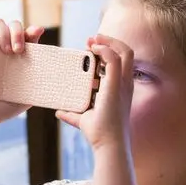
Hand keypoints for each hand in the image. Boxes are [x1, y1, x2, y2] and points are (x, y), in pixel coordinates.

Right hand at [0, 18, 44, 125]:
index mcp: (21, 56)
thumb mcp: (27, 96)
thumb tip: (54, 74)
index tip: (36, 32)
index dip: (33, 31)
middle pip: (14, 25)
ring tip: (3, 51)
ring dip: (2, 32)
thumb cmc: (6, 106)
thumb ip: (38, 83)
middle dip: (17, 33)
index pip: (29, 36)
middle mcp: (6, 47)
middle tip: (16, 51)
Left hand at [56, 33, 133, 151]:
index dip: (109, 49)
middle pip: (126, 52)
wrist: (107, 144)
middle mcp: (125, 83)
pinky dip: (104, 49)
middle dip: (110, 41)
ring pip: (124, 52)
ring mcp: (122, 84)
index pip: (122, 61)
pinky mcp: (115, 86)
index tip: (91, 47)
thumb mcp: (84, 118)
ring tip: (91, 40)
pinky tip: (92, 48)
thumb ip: (72, 113)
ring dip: (107, 42)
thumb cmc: (99, 132)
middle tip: (90, 39)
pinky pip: (113, 60)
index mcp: (121, 88)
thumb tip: (59, 112)